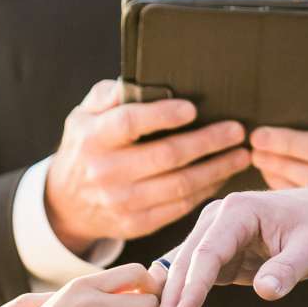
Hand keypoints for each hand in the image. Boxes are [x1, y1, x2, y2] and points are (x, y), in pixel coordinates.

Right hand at [43, 80, 250, 252]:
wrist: (66, 204)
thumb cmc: (86, 146)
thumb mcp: (84, 115)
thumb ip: (109, 95)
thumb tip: (138, 81)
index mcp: (93, 137)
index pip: (130, 123)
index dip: (162, 116)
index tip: (193, 108)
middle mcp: (106, 171)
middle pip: (166, 156)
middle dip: (208, 142)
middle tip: (237, 130)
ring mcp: (121, 202)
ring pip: (180, 186)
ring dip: (216, 169)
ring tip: (241, 154)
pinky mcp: (135, 225)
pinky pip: (179, 207)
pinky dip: (205, 190)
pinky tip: (221, 175)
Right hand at [150, 181, 307, 306]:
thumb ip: (287, 269)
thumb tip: (265, 291)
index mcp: (238, 211)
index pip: (208, 252)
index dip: (193, 286)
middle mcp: (219, 218)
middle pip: (187, 262)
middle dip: (171, 300)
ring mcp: (217, 234)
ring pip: (185, 271)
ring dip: (172, 302)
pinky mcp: (222, 252)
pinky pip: (197, 276)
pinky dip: (185, 297)